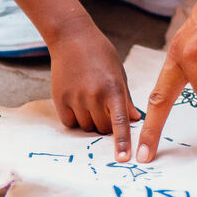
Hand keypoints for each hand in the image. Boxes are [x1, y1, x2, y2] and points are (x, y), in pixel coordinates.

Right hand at [49, 17, 139, 160]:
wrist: (72, 37)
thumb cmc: (101, 55)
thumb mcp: (119, 74)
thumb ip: (126, 100)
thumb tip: (136, 120)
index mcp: (113, 90)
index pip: (120, 122)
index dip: (122, 142)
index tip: (124, 159)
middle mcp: (94, 96)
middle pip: (102, 129)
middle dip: (106, 126)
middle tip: (104, 109)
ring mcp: (75, 98)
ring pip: (86, 127)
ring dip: (90, 122)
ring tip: (89, 101)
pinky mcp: (60, 98)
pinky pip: (69, 122)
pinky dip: (74, 119)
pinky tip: (76, 102)